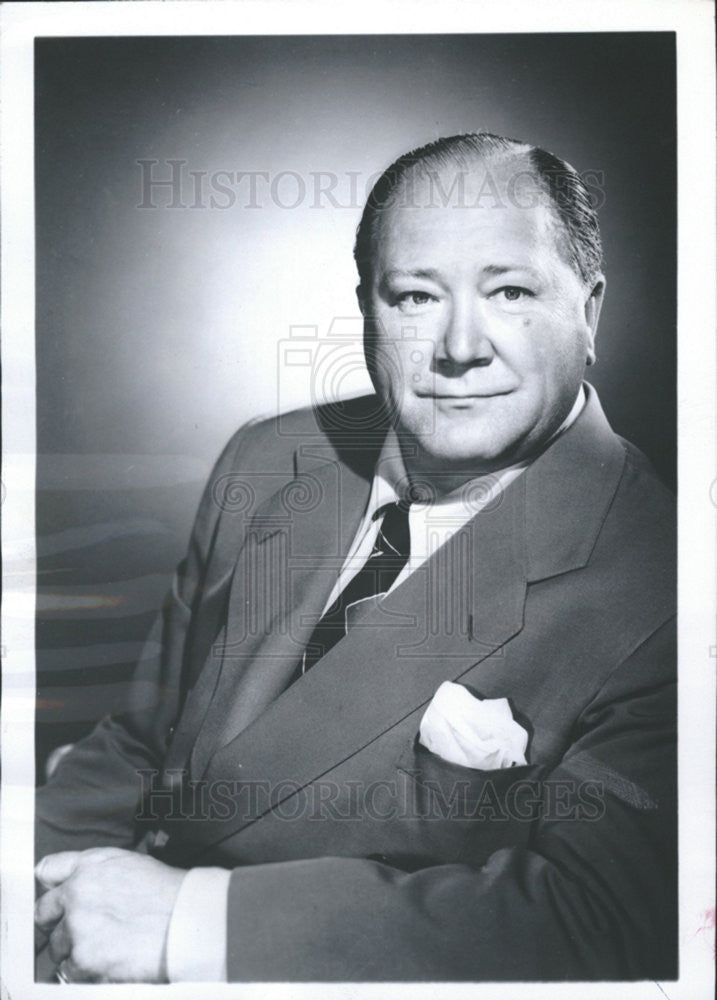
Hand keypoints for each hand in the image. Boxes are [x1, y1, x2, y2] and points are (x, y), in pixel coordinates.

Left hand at [34, 847, 184, 982]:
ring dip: (73, 950)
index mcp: (88, 867)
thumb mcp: (129, 862)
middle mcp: (76, 895)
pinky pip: (69, 972)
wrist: (185, 921)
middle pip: (43, 915)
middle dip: (58, 924)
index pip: (46, 872)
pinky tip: (108, 961)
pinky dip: (85, 972)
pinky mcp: (82, 960)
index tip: (55, 900)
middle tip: (82, 931)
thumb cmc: (166, 892)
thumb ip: (94, 868)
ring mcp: (77, 929)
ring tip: (105, 948)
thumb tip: (72, 880)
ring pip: (56, 947)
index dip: (52, 886)